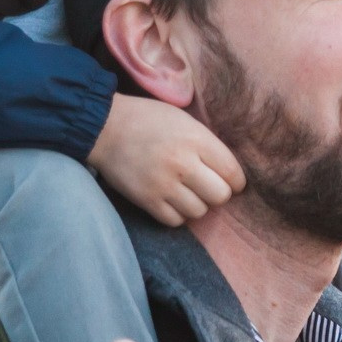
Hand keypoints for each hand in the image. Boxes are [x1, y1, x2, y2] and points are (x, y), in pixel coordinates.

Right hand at [89, 94, 244, 225]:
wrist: (105, 127)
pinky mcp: (146, 200)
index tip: (231, 181)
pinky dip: (177, 214)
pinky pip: (175, 220)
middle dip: (218, 193)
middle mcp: (182, 164)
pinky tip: (172, 200)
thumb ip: (208, 144)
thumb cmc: (148, 120)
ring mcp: (163, 184)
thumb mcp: (185, 121)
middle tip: (208, 186)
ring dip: (197, 204)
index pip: (232, 173)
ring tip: (187, 192)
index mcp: (196, 139)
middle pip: (220, 196)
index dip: (236, 181)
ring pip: (199, 211)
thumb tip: (230, 172)